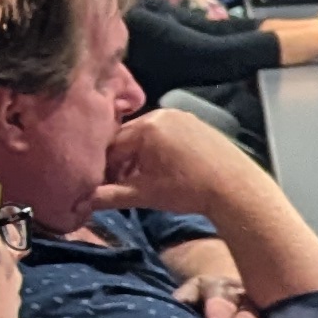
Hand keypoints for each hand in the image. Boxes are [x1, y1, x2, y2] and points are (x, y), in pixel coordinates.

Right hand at [88, 105, 262, 224]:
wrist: (234, 188)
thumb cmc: (187, 190)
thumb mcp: (143, 194)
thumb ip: (109, 197)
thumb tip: (82, 204)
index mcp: (146, 127)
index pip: (112, 146)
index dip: (105, 168)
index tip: (103, 186)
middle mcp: (162, 113)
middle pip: (129, 137)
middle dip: (122, 161)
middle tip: (121, 184)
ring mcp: (181, 116)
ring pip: (147, 135)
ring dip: (139, 156)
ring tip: (142, 179)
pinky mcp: (196, 123)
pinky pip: (166, 133)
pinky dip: (158, 150)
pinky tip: (163, 170)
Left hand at [175, 274, 279, 317]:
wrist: (221, 298)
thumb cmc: (200, 300)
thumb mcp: (191, 292)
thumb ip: (185, 298)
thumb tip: (178, 303)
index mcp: (220, 288)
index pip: (220, 295)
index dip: (219, 309)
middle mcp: (244, 302)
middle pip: (245, 313)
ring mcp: (259, 317)